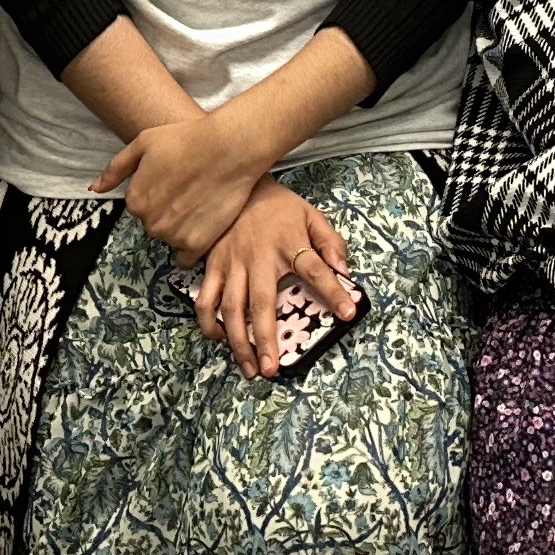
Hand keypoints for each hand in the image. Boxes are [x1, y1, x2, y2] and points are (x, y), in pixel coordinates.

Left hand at [95, 103, 274, 259]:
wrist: (229, 149)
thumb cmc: (186, 140)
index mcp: (135, 200)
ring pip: (170, 239)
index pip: (140, 206)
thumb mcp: (143, 142)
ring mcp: (174, 237)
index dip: (157, 192)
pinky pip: (186, 258)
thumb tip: (95, 189)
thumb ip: (116, 168)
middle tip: (187, 190)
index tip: (173, 180)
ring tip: (199, 202)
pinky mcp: (198, 245)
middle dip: (167, 211)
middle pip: (155, 224)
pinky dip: (191, 247)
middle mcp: (150, 223)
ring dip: (180, 228)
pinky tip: (202, 226)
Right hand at [193, 178, 354, 378]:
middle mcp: (259, 257)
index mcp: (289, 243)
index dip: (333, 291)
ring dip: (238, 342)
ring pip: (230, 308)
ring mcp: (232, 263)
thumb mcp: (311, 215)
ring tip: (250, 368)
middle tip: (272, 369)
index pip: (315, 269)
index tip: (348, 313)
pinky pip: (205, 299)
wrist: (240, 184)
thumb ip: (330, 242)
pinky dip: (209, 322)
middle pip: (262, 302)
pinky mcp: (213, 266)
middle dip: (266, 339)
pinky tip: (221, 339)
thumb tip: (345, 271)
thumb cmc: (279, 207)